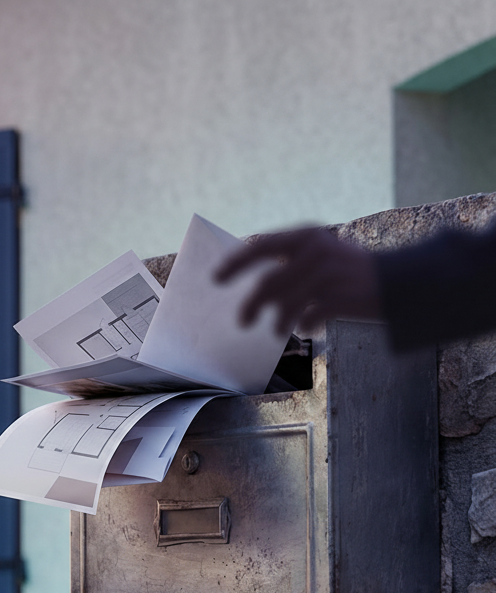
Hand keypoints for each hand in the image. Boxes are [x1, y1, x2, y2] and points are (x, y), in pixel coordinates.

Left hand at [214, 226, 382, 333]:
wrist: (403, 281)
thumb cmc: (351, 272)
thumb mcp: (322, 253)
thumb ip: (291, 261)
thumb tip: (253, 282)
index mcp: (308, 236)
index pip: (262, 246)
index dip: (236, 262)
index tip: (216, 278)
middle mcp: (317, 251)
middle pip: (268, 282)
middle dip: (251, 305)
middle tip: (242, 322)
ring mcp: (330, 274)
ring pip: (285, 304)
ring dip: (279, 321)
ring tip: (278, 330)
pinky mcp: (342, 297)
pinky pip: (308, 317)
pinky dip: (304, 325)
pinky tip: (307, 327)